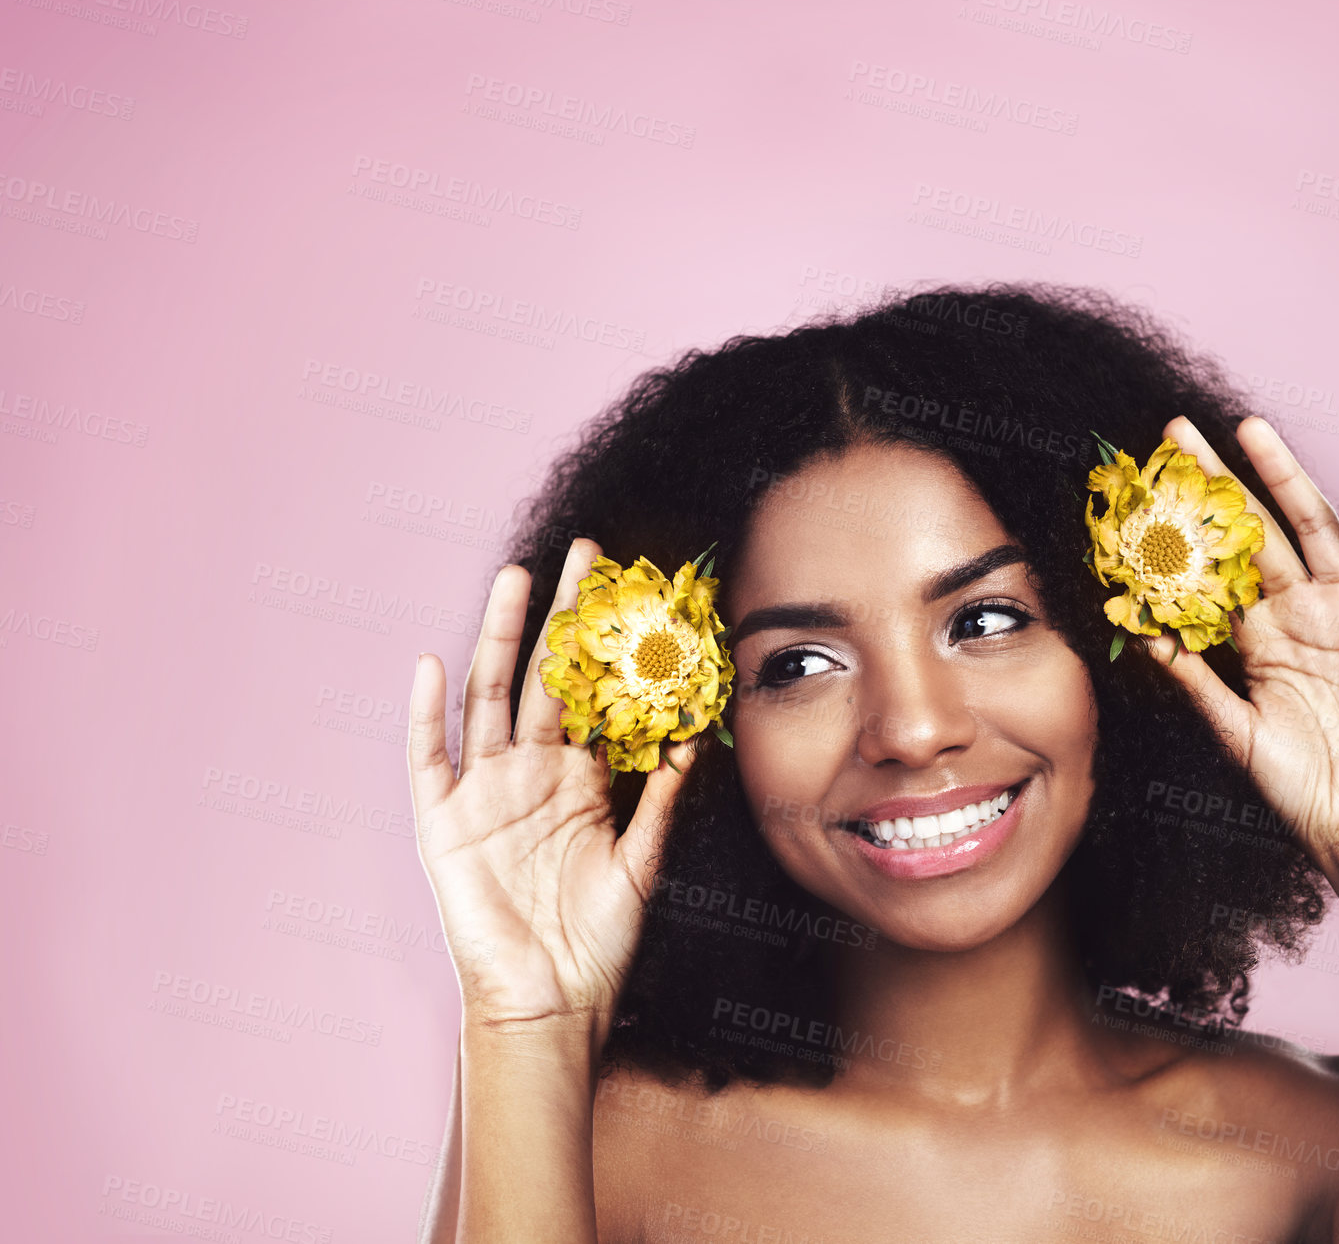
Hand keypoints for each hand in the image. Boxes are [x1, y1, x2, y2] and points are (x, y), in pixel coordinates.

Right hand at [407, 539, 697, 1035]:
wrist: (549, 1003)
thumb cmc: (596, 941)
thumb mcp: (641, 862)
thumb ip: (661, 800)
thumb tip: (692, 739)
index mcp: (577, 779)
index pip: (591, 696)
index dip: (608, 648)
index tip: (629, 592)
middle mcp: (529, 774)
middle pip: (543, 678)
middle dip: (561, 618)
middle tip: (581, 555)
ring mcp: (484, 793)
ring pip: (490, 698)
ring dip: (499, 638)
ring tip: (513, 579)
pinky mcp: (444, 824)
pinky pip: (430, 760)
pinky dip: (427, 714)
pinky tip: (432, 666)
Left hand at [1149, 416, 1338, 896]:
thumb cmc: (1298, 782)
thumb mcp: (1230, 726)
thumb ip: (1191, 679)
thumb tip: (1139, 634)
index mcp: (1258, 635)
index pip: (1215, 566)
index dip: (1183, 528)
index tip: (1146, 487)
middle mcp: (1301, 613)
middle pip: (1256, 532)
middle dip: (1219, 483)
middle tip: (1179, 434)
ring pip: (1314, 530)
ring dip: (1284, 479)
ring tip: (1251, 432)